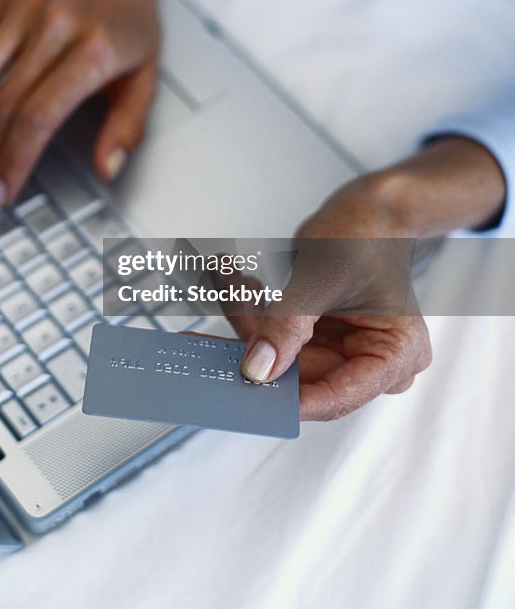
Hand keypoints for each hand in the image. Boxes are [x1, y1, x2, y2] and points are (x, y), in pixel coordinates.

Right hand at [0, 0, 158, 206]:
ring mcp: (23, 5)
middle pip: (2, 103)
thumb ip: (128, 128)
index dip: (14, 160)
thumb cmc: (129, 25)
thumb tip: (106, 170)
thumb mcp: (145, 78)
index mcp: (96, 49)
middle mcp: (55, 23)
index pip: (39, 116)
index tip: (3, 192)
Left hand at [228, 172, 433, 420]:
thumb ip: (288, 325)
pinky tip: (235, 279)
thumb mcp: (322, 279)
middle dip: (255, 339)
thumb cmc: (366, 232)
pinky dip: (254, 306)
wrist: (368, 209)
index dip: (292, 399)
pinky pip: (277, 332)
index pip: (340, 396)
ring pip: (280, 351)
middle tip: (213, 322)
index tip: (249, 392)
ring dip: (247, 315)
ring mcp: (343, 347)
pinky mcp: (318, 335)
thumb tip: (258, 368)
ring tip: (225, 278)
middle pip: (300, 372)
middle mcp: (373, 358)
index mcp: (396, 353)